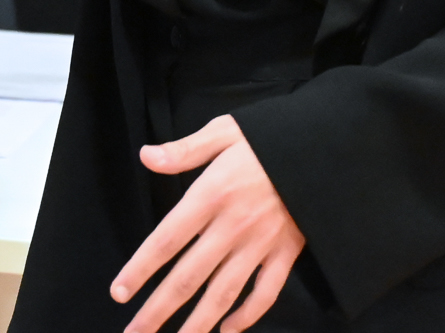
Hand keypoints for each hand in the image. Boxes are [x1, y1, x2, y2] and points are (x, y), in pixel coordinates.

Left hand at [112, 115, 305, 332]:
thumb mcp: (225, 131)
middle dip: (157, 311)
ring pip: (222, 294)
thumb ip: (185, 150)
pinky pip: (264, 294)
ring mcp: (260, 245)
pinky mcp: (285, 254)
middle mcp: (232, 227)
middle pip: (187, 278)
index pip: (166, 240)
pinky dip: (246, 316)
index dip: (140, 270)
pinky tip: (227, 330)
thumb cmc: (271, 136)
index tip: (119, 293)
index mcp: (212, 194)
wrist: (326, 148)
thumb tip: (146, 156)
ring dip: (195, 324)